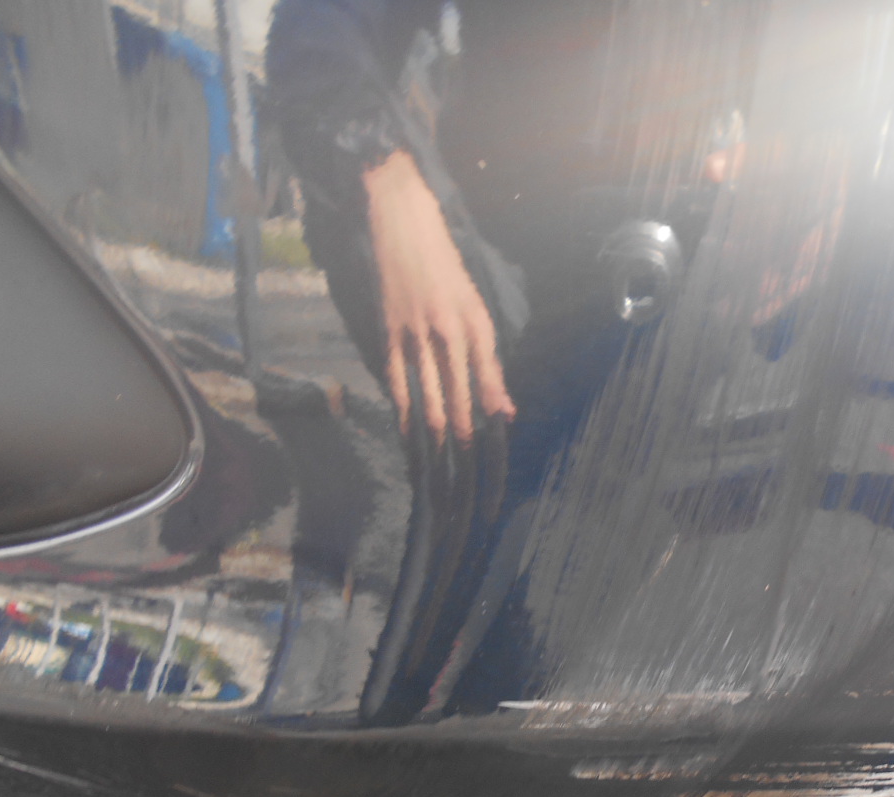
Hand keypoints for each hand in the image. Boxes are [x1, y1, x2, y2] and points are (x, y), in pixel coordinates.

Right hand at [363, 150, 513, 440]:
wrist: (404, 225)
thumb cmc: (448, 269)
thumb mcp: (477, 309)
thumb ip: (489, 362)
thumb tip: (505, 409)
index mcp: (476, 326)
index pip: (488, 386)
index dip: (490, 422)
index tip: (494, 455)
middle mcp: (449, 333)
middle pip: (459, 399)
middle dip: (464, 437)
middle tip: (467, 474)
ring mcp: (416, 335)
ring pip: (428, 397)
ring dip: (436, 433)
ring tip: (441, 466)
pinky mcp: (388, 334)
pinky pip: (397, 382)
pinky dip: (404, 411)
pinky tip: (409, 435)